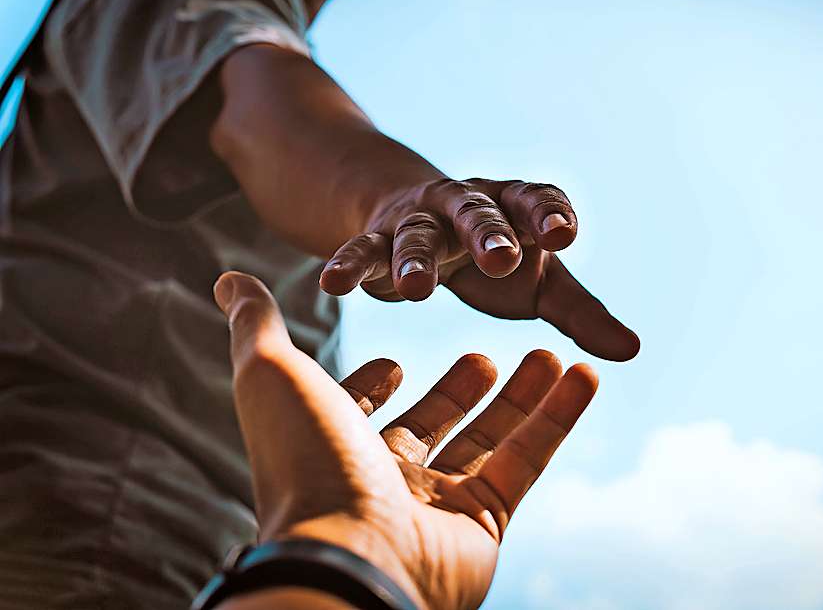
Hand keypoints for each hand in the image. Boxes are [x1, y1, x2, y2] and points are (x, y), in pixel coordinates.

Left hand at [213, 271, 598, 609]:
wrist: (350, 555)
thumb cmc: (306, 462)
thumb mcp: (273, 375)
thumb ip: (257, 325)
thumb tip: (228, 278)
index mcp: (332, 446)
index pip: (357, 413)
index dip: (373, 387)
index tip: (395, 362)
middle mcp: (382, 479)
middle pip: (432, 424)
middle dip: (460, 390)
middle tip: (486, 356)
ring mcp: (435, 504)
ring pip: (488, 440)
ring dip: (522, 396)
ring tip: (550, 353)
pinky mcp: (484, 522)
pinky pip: (526, 462)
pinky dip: (558, 418)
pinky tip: (583, 375)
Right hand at [318, 177, 639, 360]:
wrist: (422, 220)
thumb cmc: (496, 256)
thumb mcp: (541, 282)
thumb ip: (581, 313)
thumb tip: (631, 351)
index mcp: (515, 208)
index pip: (536, 201)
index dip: (548, 214)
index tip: (564, 234)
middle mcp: (468, 206)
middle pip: (479, 214)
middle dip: (489, 234)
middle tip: (502, 258)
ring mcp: (420, 220)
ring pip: (417, 235)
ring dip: (415, 258)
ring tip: (416, 291)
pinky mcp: (378, 238)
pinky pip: (362, 250)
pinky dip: (348, 265)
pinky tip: (332, 284)